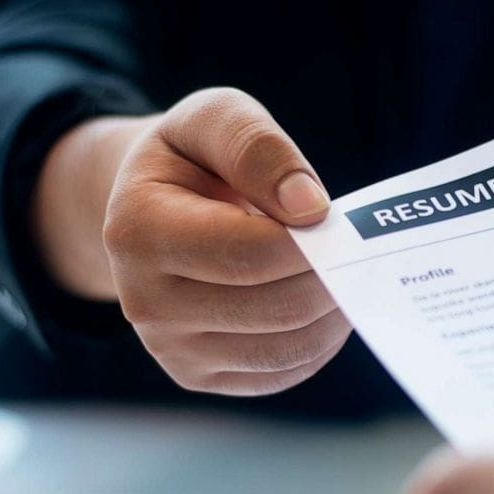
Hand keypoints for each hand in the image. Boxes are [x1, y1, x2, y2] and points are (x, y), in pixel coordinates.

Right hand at [35, 88, 349, 395]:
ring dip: (334, 313)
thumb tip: (309, 207)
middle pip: (277, 308)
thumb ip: (258, 147)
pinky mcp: (196, 375)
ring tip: (344, 272)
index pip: (250, 254)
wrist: (148, 207)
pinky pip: (280, 373)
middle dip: (331, 277)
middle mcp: (143, 302)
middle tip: (356, 249)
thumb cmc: (191, 158)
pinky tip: (322, 304)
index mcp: (137, 231)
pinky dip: (318, 342)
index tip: (335, 217)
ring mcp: (169, 348)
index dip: (310, 241)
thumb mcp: (214, 118)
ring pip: (286, 348)